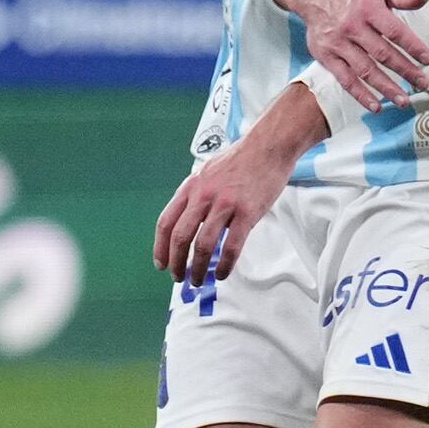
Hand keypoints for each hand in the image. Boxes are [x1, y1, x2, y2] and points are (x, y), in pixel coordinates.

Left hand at [153, 133, 295, 284]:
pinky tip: (222, 273)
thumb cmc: (239, 161)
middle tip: (178, 277)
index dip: (160, 247)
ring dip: (199, 268)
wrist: (268, 146)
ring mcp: (225, 204)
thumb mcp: (206, 174)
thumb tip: (187, 221)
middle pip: (180, 237)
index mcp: (190, 188)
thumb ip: (195, 196)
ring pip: (204, 245)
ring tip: (199, 280)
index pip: (166, 222)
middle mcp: (203, 196)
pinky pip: (232, 245)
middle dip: (176, 262)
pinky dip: (225, 264)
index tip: (160, 264)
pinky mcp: (247, 212)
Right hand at [295, 0, 428, 109]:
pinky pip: (345, 79)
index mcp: (368, 9)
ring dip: (386, 87)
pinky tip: (376, 105)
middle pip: (382, 54)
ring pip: (365, 70)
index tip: (427, 60)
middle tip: (423, 83)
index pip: (394, 31)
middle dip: (405, 71)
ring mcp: (337, 44)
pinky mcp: (326, 56)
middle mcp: (352, 27)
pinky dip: (360, 94)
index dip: (413, 46)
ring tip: (404, 100)